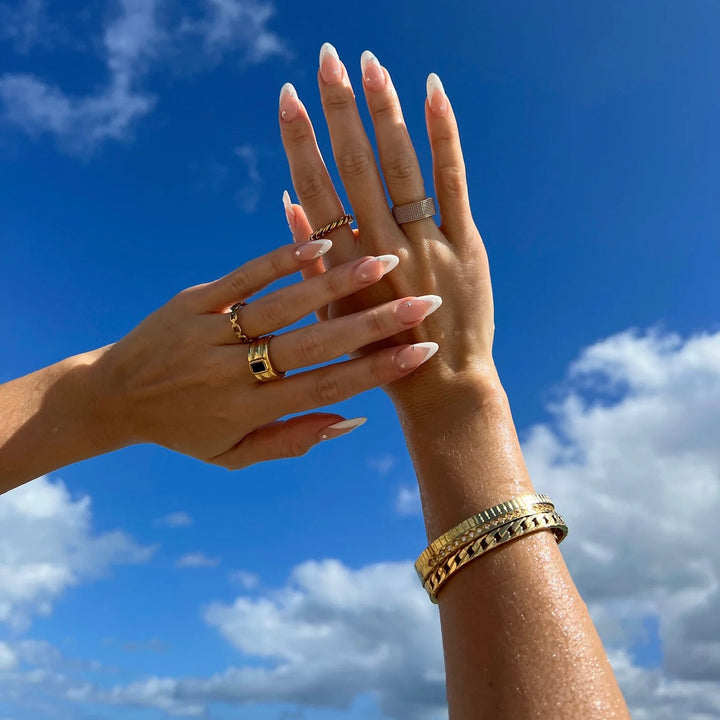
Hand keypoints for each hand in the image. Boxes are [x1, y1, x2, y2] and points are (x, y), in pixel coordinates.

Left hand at [91, 238, 440, 468]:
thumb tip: (352, 419)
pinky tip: (319, 244)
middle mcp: (233, 371)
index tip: (423, 353)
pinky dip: (280, 261)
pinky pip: (242, 277)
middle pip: (314, 346)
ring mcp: (212, 331)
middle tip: (422, 305)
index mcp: (248, 411)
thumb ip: (292, 440)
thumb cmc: (183, 430)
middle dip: (373, 325)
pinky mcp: (194, 300)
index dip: (377, 372)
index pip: (326, 389)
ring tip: (384, 263)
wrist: (111, 397)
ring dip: (335, 284)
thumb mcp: (233, 455)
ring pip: (282, 306)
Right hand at [279, 46, 495, 412]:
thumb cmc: (378, 356)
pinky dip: (443, 135)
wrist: (441, 388)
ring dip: (384, 111)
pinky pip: (452, 181)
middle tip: (326, 57)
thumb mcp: (332, 315)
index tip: (287, 96)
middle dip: (337, 109)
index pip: (313, 189)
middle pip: (353, 166)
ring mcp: (425, 243)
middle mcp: (381, 248)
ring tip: (370, 63)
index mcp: (343, 268)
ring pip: (400, 165)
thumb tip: (289, 200)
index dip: (298, 141)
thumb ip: (309, 260)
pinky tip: (432, 92)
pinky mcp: (464, 244)